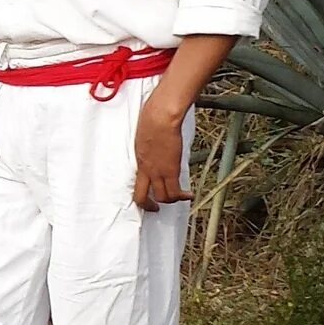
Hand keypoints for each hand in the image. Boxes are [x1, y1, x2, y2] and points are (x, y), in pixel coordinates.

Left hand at [132, 93, 191, 211]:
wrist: (160, 117)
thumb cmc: (153, 118)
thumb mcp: (145, 135)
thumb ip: (149, 145)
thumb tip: (156, 146)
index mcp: (138, 160)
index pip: (135, 183)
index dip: (140, 193)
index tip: (147, 195)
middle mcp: (145, 169)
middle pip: (141, 197)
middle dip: (149, 205)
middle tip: (156, 207)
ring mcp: (157, 171)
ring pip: (162, 197)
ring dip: (170, 201)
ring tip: (179, 198)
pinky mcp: (170, 170)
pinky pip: (174, 191)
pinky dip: (182, 197)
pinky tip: (188, 195)